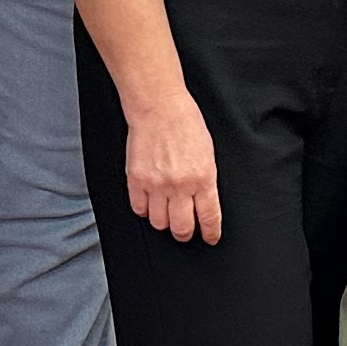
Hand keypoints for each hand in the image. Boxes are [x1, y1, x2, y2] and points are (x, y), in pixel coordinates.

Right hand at [125, 95, 221, 243]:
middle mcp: (180, 185)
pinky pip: (139, 209)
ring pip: (159, 223)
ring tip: (166, 213)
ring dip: (164, 222)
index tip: (210, 238)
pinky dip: (144, 210)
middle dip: (185, 233)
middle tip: (185, 230)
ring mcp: (156, 184)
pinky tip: (150, 202)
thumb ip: (205, 181)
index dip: (210, 233)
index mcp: (203, 178)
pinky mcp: (136, 180)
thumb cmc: (186, 124)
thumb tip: (203, 204)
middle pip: (182, 228)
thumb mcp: (208, 154)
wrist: (159, 107)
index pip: (209, 217)